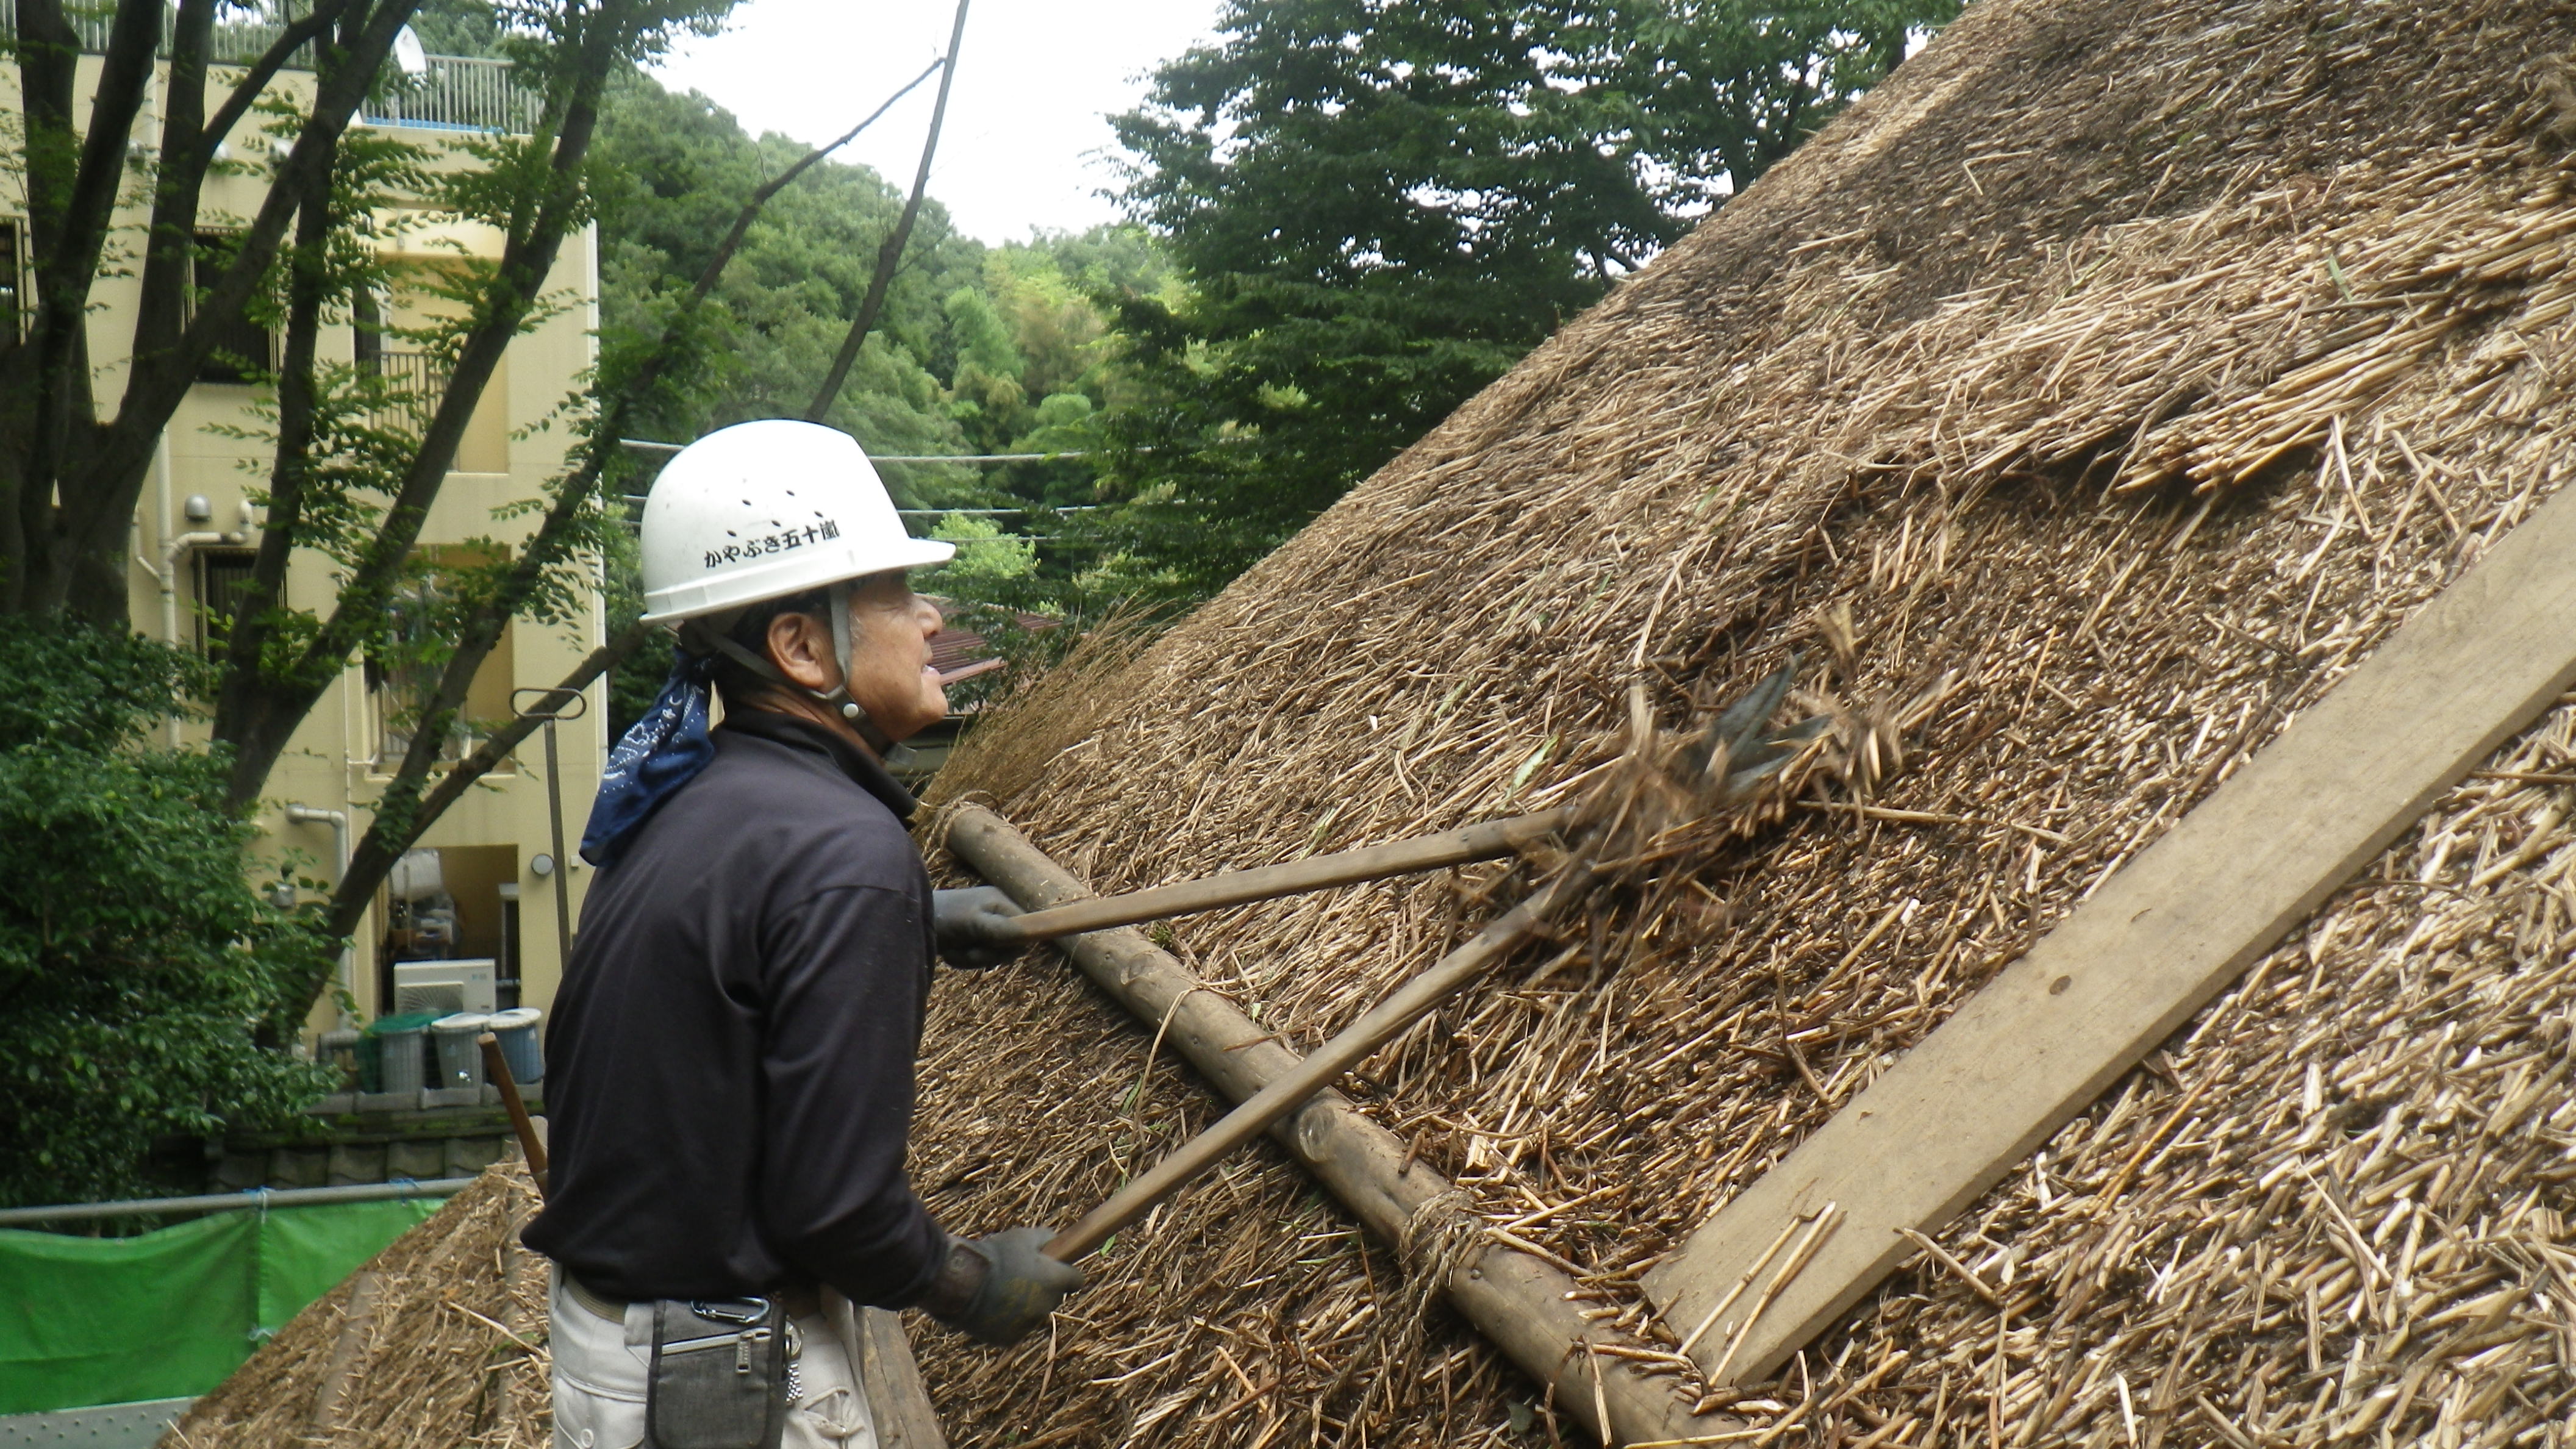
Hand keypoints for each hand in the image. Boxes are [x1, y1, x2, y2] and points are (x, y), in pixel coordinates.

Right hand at [919, 1227, 1082, 1344]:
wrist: (961, 1282)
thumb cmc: (994, 1255)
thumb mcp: (1022, 1236)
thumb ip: (1046, 1238)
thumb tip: (1055, 1241)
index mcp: (1055, 1281)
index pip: (1077, 1280)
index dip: (1067, 1272)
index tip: (1057, 1267)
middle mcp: (1047, 1306)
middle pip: (1054, 1297)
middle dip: (1044, 1288)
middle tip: (1021, 1275)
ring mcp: (1028, 1325)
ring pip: (1034, 1313)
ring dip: (1025, 1304)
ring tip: (1001, 1290)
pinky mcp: (1010, 1339)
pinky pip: (1015, 1327)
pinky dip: (1008, 1319)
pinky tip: (992, 1305)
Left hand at [931, 886, 1025, 967]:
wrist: (907, 920)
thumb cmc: (942, 918)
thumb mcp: (974, 923)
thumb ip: (1001, 929)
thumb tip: (1029, 937)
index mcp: (999, 901)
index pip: (1024, 929)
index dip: (1011, 943)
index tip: (992, 946)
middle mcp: (994, 913)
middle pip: (1009, 946)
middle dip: (987, 954)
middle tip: (968, 949)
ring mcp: (981, 926)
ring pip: (992, 955)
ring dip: (972, 958)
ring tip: (954, 950)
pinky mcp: (969, 938)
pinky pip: (977, 957)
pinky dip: (963, 959)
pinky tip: (950, 952)